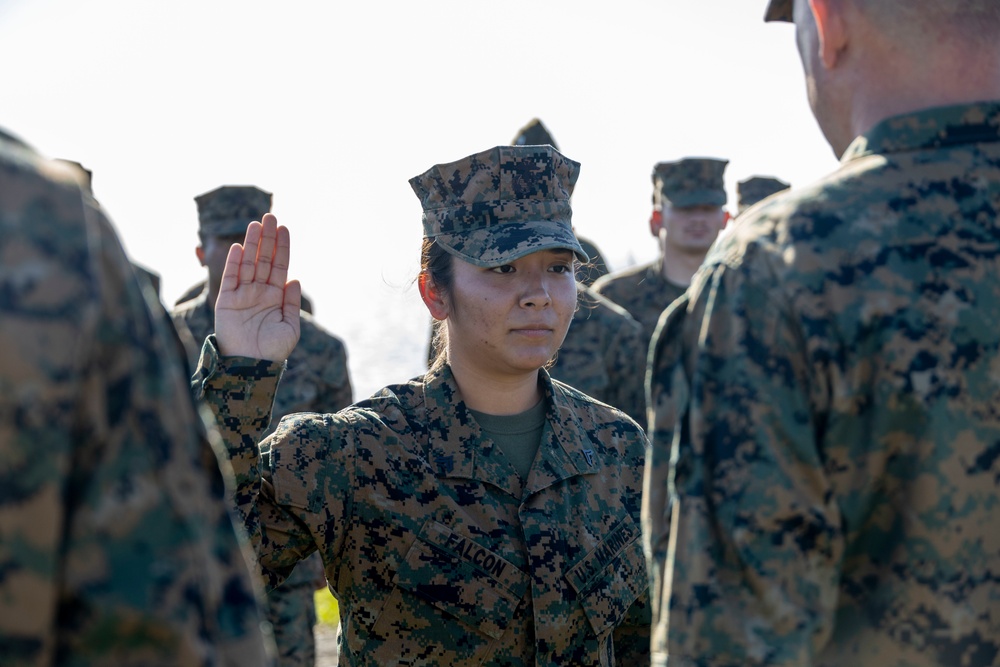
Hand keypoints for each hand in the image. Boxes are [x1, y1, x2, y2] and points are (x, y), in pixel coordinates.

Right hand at [214, 213, 300, 360]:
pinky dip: (235, 263)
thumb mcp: (290, 327)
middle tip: (271, 216)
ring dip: (252, 244)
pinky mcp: (227, 301)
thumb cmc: (273, 351)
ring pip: (248, 264)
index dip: (282, 247)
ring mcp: (243, 295)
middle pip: (264, 259)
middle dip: (268, 239)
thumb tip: (294, 279)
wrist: (251, 367)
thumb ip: (292, 303)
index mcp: (276, 297)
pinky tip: (240, 248)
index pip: (280, 266)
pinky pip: (230, 278)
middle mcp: (259, 292)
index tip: (285, 229)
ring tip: (257, 224)